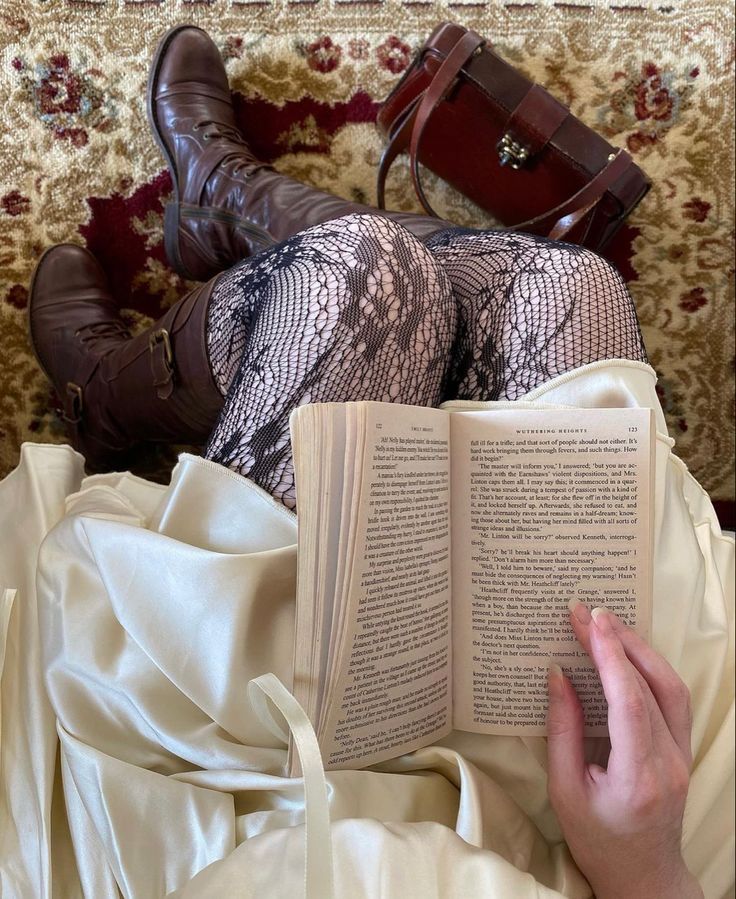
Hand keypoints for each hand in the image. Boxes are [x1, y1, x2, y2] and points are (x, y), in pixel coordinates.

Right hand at [546, 602, 702, 898]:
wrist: (643, 875)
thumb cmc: (597, 839)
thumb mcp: (564, 789)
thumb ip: (562, 729)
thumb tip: (559, 674)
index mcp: (637, 778)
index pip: (628, 702)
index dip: (608, 656)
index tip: (588, 621)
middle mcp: (668, 762)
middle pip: (650, 686)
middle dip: (617, 642)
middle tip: (587, 612)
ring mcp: (683, 755)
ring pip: (670, 687)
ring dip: (638, 649)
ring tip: (607, 624)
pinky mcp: (683, 750)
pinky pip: (673, 698)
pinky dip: (649, 668)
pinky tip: (627, 652)